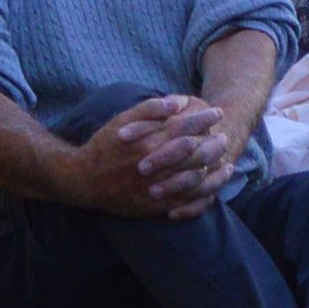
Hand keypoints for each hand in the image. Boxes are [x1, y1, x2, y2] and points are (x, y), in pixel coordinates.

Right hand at [83, 93, 230, 216]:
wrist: (85, 180)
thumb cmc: (104, 146)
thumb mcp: (122, 120)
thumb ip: (151, 109)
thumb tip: (179, 102)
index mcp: (149, 142)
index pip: (186, 128)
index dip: (205, 119)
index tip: (217, 112)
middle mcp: (156, 165)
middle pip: (196, 153)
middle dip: (214, 142)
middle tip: (223, 135)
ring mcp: (157, 187)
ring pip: (196, 177)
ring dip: (213, 165)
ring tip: (223, 155)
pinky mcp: (157, 205)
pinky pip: (188, 200)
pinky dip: (205, 190)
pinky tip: (214, 182)